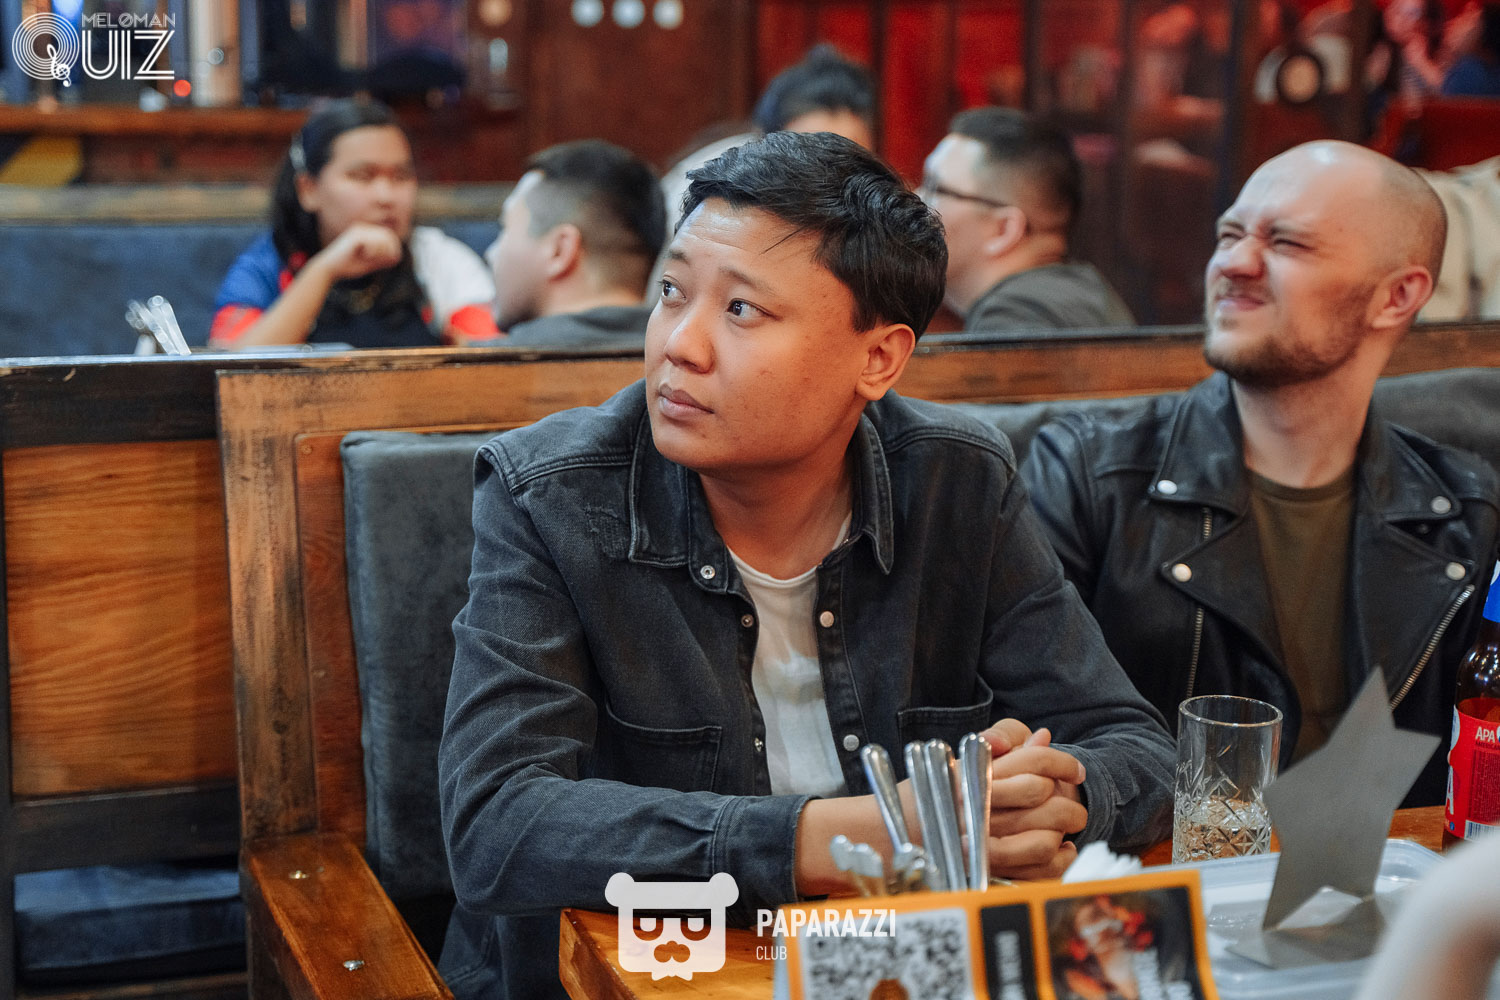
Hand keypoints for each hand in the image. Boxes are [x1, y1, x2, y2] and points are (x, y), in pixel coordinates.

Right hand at [315, 223, 403, 281]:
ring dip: (381, 252)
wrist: (329, 269)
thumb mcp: (370, 263)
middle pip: (388, 235)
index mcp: (366, 233)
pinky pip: (373, 243)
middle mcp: (362, 229)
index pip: (388, 236)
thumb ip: (382, 259)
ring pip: (382, 239)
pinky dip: (373, 252)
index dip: (394, 248)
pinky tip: (364, 256)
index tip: (392, 260)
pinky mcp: (355, 236)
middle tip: (383, 262)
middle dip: (390, 250)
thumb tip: (397, 257)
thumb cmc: (348, 267)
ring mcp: (358, 230)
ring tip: (370, 259)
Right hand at [975, 720, 1088, 879]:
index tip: (1077, 770)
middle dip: (1068, 800)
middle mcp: (973, 810)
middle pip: (1040, 795)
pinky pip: (1044, 869)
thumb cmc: (982, 775)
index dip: (1063, 763)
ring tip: (1067, 823)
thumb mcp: (988, 747)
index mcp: (972, 774)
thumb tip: (1042, 738)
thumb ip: (1007, 735)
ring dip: (1065, 829)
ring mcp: (982, 846)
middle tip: (1073, 804)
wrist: (950, 817)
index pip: (1033, 762)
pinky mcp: (995, 873)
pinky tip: (1060, 846)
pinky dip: (1063, 858)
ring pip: (1044, 839)